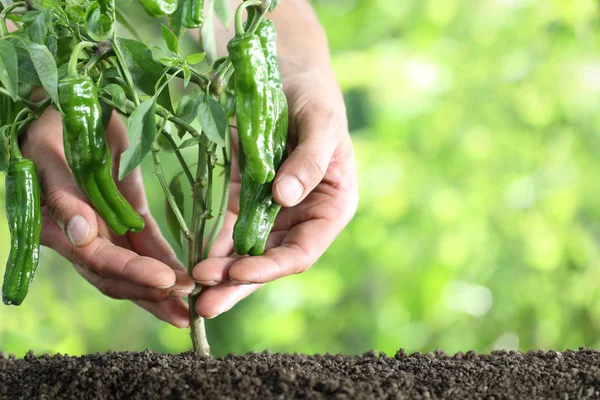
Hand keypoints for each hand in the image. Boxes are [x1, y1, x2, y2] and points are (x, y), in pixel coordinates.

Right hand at [21, 108, 194, 327]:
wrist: (71, 103)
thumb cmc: (52, 124)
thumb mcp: (51, 152)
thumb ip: (64, 195)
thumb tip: (81, 236)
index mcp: (58, 224)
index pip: (97, 259)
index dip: (131, 272)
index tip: (166, 280)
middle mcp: (82, 235)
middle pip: (117, 275)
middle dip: (151, 294)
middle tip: (186, 309)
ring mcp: (106, 227)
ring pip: (134, 266)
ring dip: (161, 289)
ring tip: (190, 306)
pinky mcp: (127, 214)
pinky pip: (147, 243)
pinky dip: (165, 261)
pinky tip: (185, 277)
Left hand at [192, 66, 358, 317]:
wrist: (288, 74)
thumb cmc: (315, 97)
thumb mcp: (322, 123)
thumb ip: (310, 160)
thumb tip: (286, 198)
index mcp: (330, 208)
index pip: (302, 251)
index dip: (272, 267)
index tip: (239, 272)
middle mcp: (301, 218)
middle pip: (270, 261)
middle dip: (238, 284)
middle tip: (204, 305)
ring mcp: (271, 212)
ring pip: (246, 252)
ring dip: (220, 273)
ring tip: (190, 290)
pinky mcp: (244, 199)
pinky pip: (226, 229)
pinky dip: (210, 247)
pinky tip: (188, 261)